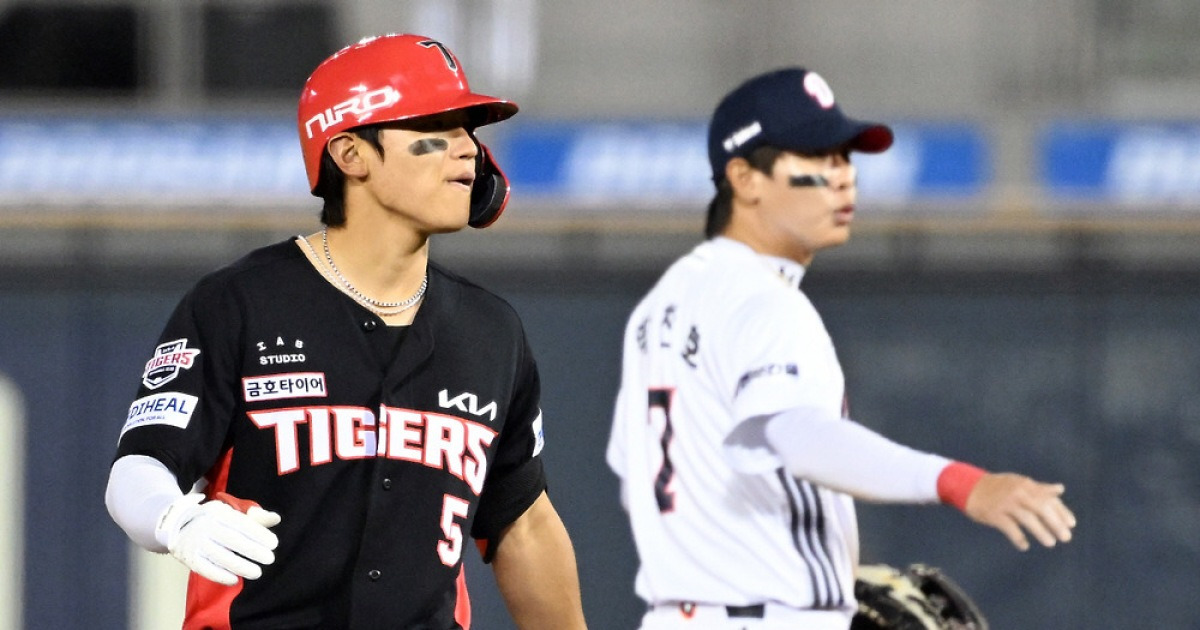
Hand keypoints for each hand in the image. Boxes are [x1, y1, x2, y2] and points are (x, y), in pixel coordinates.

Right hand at [155, 492, 281, 584]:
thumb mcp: (230, 511)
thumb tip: (275, 519)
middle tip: (270, 559)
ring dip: (241, 566)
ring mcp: (195, 542)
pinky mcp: (188, 557)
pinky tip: (235, 580)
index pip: (241, 523)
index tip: (273, 544)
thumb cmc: (212, 519)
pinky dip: (221, 576)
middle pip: (232, 540)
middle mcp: (205, 526)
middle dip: (253, 551)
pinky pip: (206, 569)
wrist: (175, 525)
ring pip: (220, 556)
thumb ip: (254, 516)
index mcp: (218, 512)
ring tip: (257, 572)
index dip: (259, 534)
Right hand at [963, 473, 1075, 550]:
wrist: (968, 487)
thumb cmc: (997, 487)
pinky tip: (1024, 546)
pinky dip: (1019, 538)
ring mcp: (1005, 503)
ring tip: (1050, 543)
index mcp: (1025, 485)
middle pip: (1041, 508)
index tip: (1072, 524)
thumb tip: (1060, 489)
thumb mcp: (1018, 483)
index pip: (1048, 498)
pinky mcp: (994, 514)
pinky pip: (1010, 528)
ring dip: (1041, 532)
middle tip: (1066, 537)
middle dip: (1055, 523)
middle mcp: (1017, 493)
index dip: (1062, 511)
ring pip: (1028, 519)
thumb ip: (1039, 488)